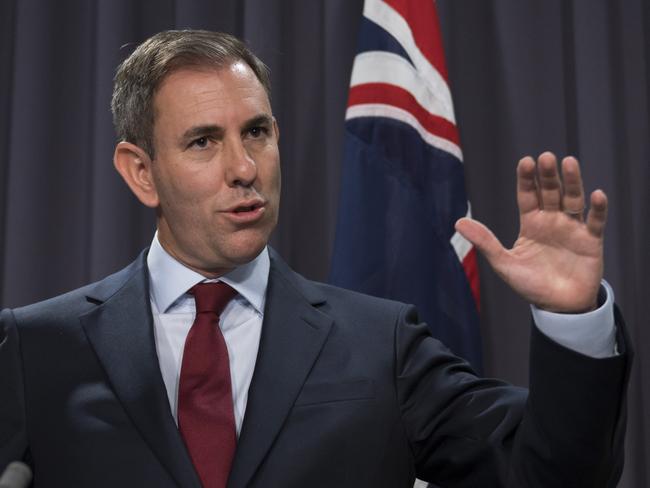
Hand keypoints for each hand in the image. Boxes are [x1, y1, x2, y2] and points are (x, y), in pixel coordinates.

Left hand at [455, 152, 606, 312]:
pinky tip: (597, 195)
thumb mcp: (504, 263)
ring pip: (573, 200)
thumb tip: (458, 222)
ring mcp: (572, 229)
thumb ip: (485, 242)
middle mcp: (552, 221)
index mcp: (531, 224)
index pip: (527, 196)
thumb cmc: (530, 285)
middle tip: (546, 157)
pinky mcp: (591, 241)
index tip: (525, 161)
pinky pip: (595, 222)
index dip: (526, 179)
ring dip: (572, 182)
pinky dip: (598, 209)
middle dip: (548, 175)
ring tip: (569, 162)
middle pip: (550, 192)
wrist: (558, 308)